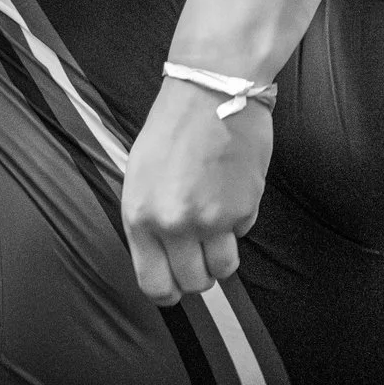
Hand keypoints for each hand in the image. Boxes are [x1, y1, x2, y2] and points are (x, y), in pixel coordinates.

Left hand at [120, 76, 273, 306]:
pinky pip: (243, 234)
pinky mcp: (244, 208)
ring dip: (222, 256)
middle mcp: (174, 224)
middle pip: (193, 283)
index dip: (168, 292)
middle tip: (199, 253)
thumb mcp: (139, 176)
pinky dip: (239, 222)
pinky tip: (229, 191)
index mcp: (139, 216)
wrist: (212, 92)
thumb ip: (147, 220)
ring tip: (216, 226)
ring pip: (224, 269)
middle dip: (198, 275)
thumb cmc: (171, 128)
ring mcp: (212, 219)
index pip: (153, 283)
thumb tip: (160, 256)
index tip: (175, 287)